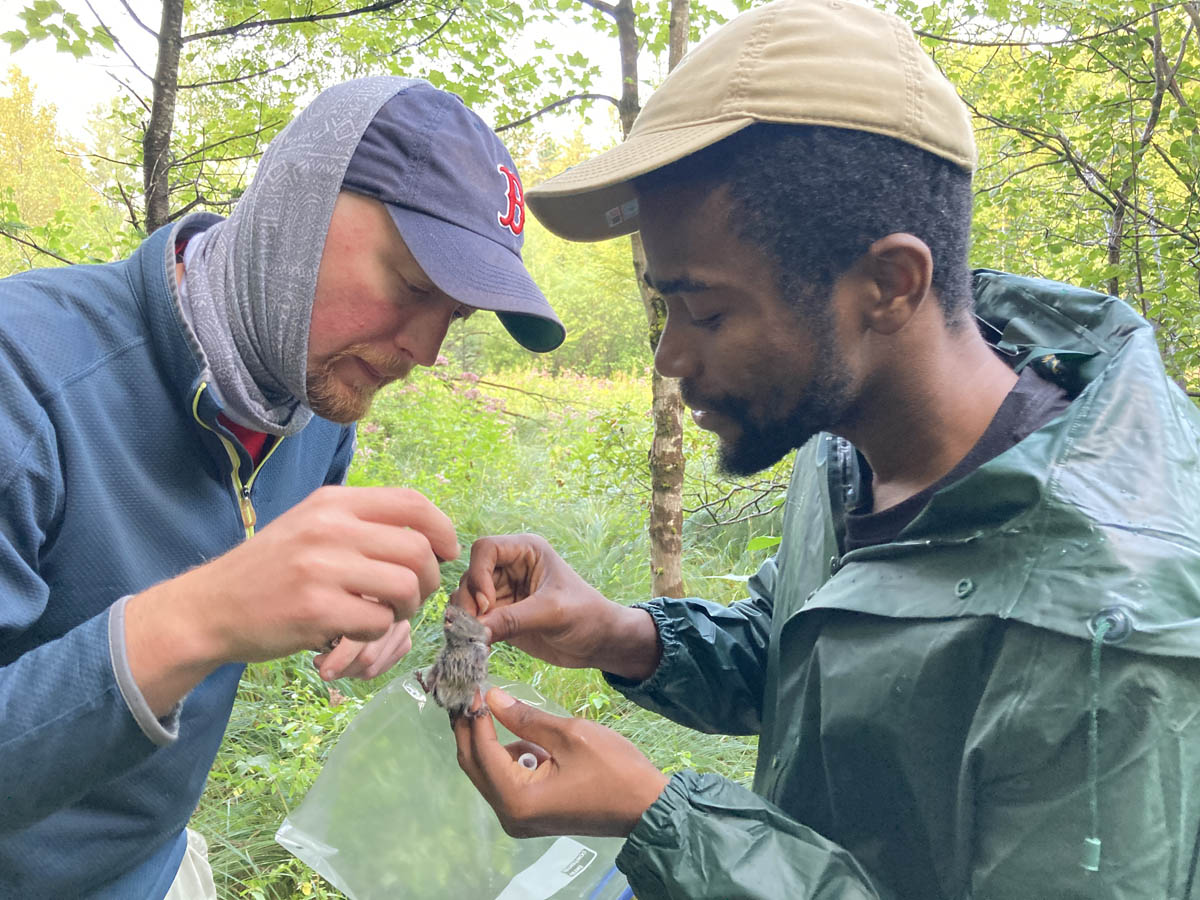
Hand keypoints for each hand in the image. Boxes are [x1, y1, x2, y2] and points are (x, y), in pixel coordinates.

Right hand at [126, 485, 457, 714]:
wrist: (209, 607)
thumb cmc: (270, 569)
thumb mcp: (311, 525)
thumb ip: (362, 523)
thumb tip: (430, 537)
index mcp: (333, 502)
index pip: (412, 503)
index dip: (442, 529)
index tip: (447, 552)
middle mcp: (329, 528)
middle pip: (418, 551)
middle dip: (429, 580)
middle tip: (413, 596)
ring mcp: (322, 569)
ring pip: (406, 587)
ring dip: (408, 608)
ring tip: (387, 614)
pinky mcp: (316, 610)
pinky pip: (379, 622)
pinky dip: (378, 631)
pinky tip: (355, 628)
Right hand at [452, 534, 658, 678]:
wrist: (600, 643)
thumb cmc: (586, 616)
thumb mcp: (552, 613)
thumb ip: (513, 620)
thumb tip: (474, 632)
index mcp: (526, 551)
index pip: (485, 549)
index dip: (478, 574)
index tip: (487, 604)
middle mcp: (509, 567)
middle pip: (470, 575)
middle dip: (467, 601)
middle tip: (472, 629)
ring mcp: (503, 593)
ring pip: (466, 598)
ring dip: (464, 619)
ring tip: (472, 641)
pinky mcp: (500, 617)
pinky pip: (474, 620)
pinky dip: (469, 633)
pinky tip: (475, 648)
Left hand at [454, 688, 669, 837]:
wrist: (645, 807)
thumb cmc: (614, 769)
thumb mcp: (570, 735)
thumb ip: (525, 717)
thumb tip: (491, 697)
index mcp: (517, 797)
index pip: (480, 749)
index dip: (473, 714)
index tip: (471, 683)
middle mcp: (509, 814)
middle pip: (474, 764)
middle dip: (471, 727)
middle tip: (470, 691)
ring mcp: (518, 818)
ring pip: (488, 771)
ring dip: (488, 740)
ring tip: (491, 703)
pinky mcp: (529, 815)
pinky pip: (506, 780)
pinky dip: (508, 755)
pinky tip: (520, 733)